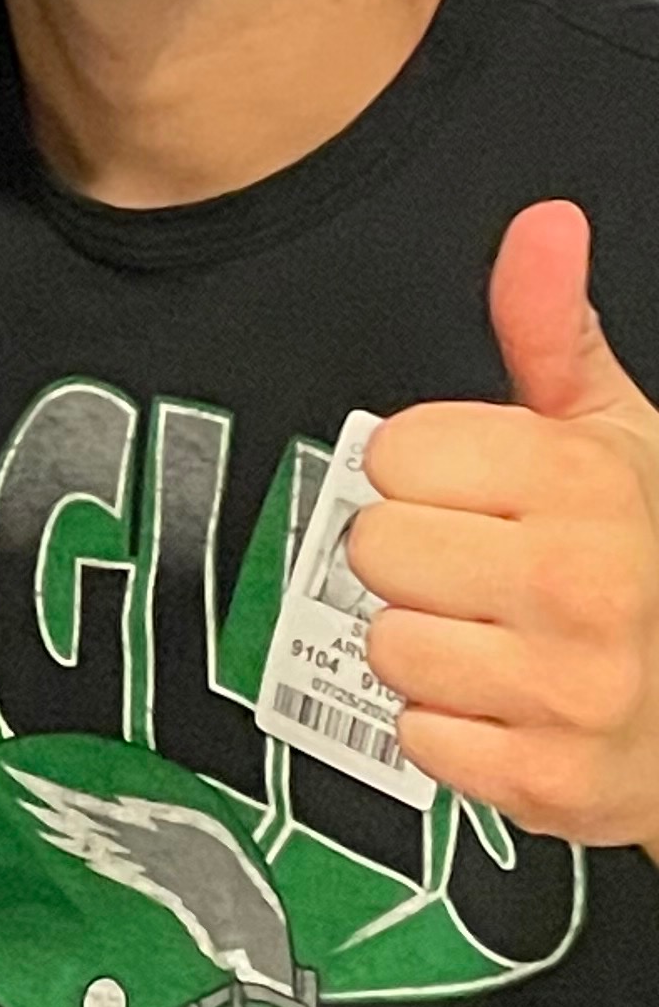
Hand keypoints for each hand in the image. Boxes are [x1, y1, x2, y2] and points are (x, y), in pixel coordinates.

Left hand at [354, 200, 658, 844]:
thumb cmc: (651, 552)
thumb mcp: (616, 431)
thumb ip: (552, 329)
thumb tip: (543, 222)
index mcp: (584, 482)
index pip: (393, 457)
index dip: (427, 473)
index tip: (483, 494)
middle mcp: (579, 584)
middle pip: (375, 548)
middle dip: (421, 559)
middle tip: (488, 571)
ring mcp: (569, 691)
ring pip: (386, 646)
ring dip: (432, 647)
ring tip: (504, 639)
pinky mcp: (548, 784)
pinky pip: (418, 739)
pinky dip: (454, 730)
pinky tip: (513, 706)